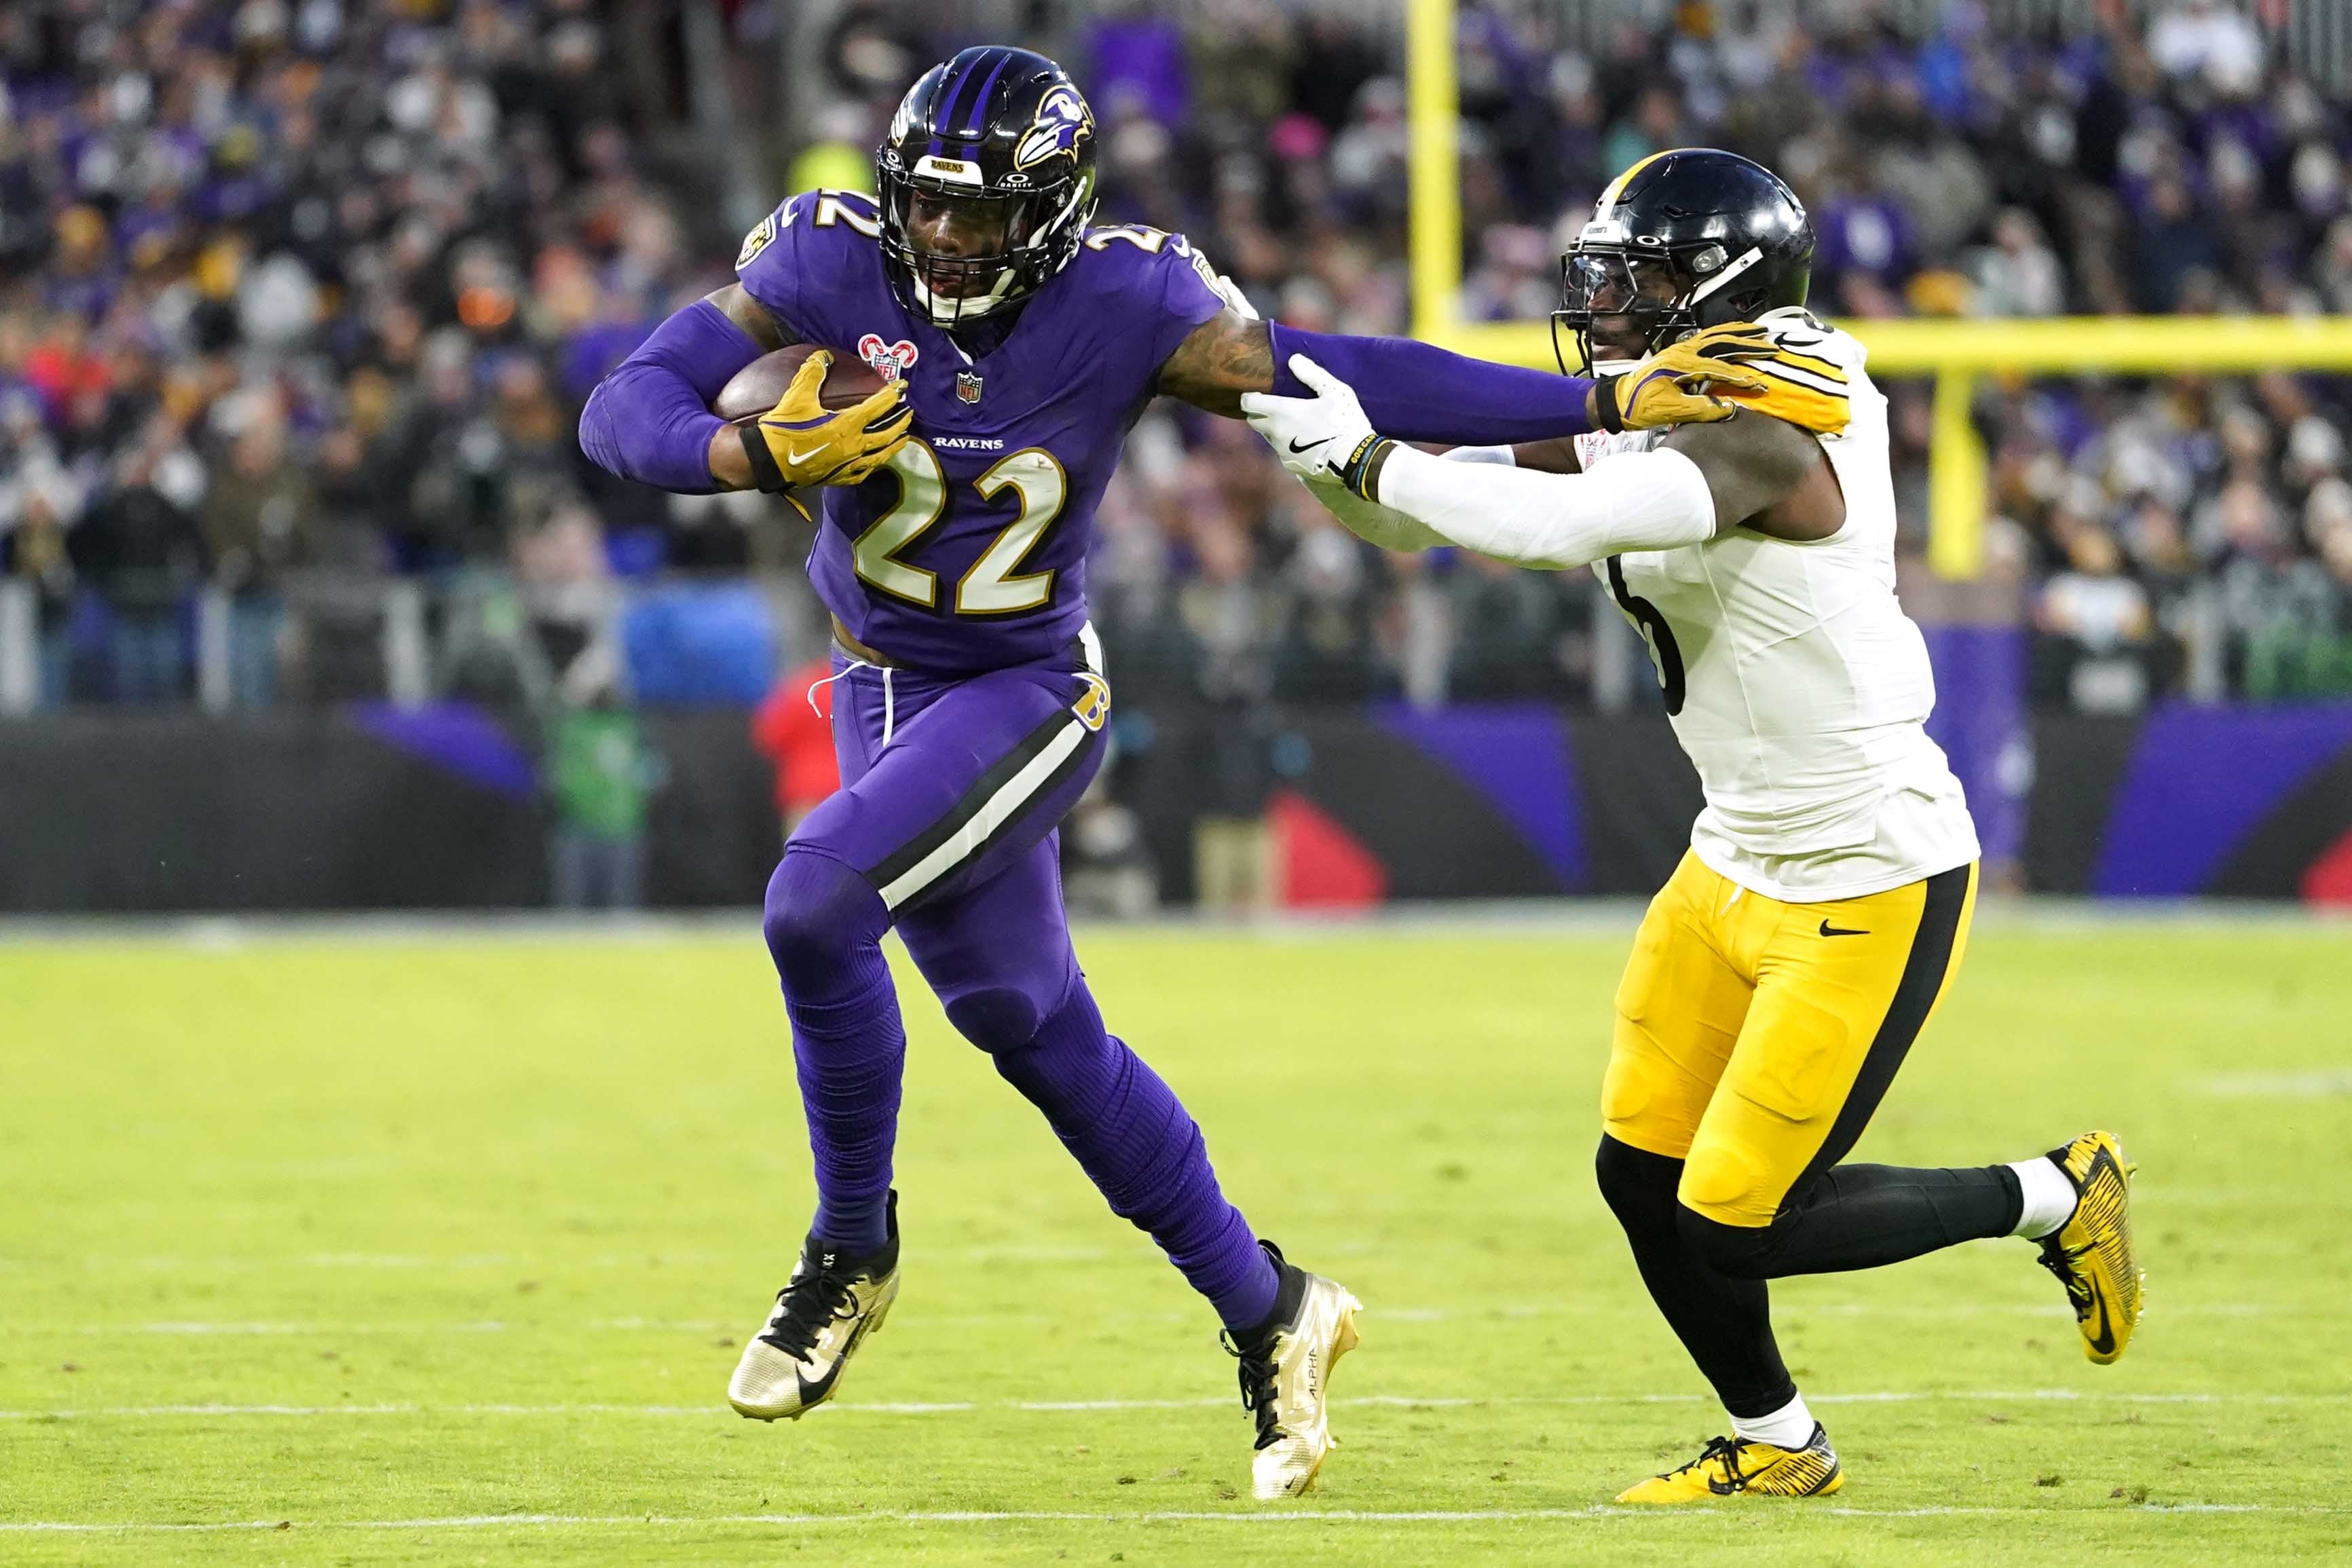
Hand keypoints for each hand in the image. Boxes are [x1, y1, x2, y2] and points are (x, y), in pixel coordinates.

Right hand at [744, 351, 912, 490]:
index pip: (877, 407)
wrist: (768, 461)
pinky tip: (875, 462)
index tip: (902, 387)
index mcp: (847, 425)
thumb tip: (824, 356)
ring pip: (880, 457)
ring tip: (903, 439)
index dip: (892, 395)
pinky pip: (863, 473)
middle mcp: (853, 447)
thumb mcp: (797, 396)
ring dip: (894, 447)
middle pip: (886, 435)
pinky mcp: (839, 478)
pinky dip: (873, 466)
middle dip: (900, 423)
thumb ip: (813, 373)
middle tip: (909, 414)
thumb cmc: (784, 428)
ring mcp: (848, 465)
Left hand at [1240, 354, 1386, 495]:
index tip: (1260, 393)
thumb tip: (1293, 359)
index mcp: (1282, 412)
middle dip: (1260, 413)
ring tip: (1296, 422)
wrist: (1356, 460)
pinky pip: (1282, 451)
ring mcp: (1282, 452)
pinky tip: (1306, 439)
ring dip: (1275, 429)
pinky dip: (1287, 444)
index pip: (1248, 404)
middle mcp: (1276, 433)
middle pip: (1254, 421)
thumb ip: (1312, 374)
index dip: (1250, 397)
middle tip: (1277, 406)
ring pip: (1268, 437)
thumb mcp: (1334, 392)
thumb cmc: (1346, 422)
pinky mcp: (1291, 465)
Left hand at [1598, 322, 1776, 431]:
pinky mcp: (1679, 351)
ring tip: (1760, 330)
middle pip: (1723, 343)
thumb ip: (1701, 410)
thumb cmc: (1643, 406)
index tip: (1760, 385)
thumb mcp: (1671, 411)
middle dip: (1749, 345)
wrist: (1620, 399)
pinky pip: (1707, 336)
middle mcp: (1685, 351)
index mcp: (1684, 365)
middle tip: (1772, 346)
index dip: (1742, 378)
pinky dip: (1724, 332)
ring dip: (1739, 332)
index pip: (1721, 369)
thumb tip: (1728, 409)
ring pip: (1716, 334)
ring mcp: (1682, 348)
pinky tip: (1733, 332)